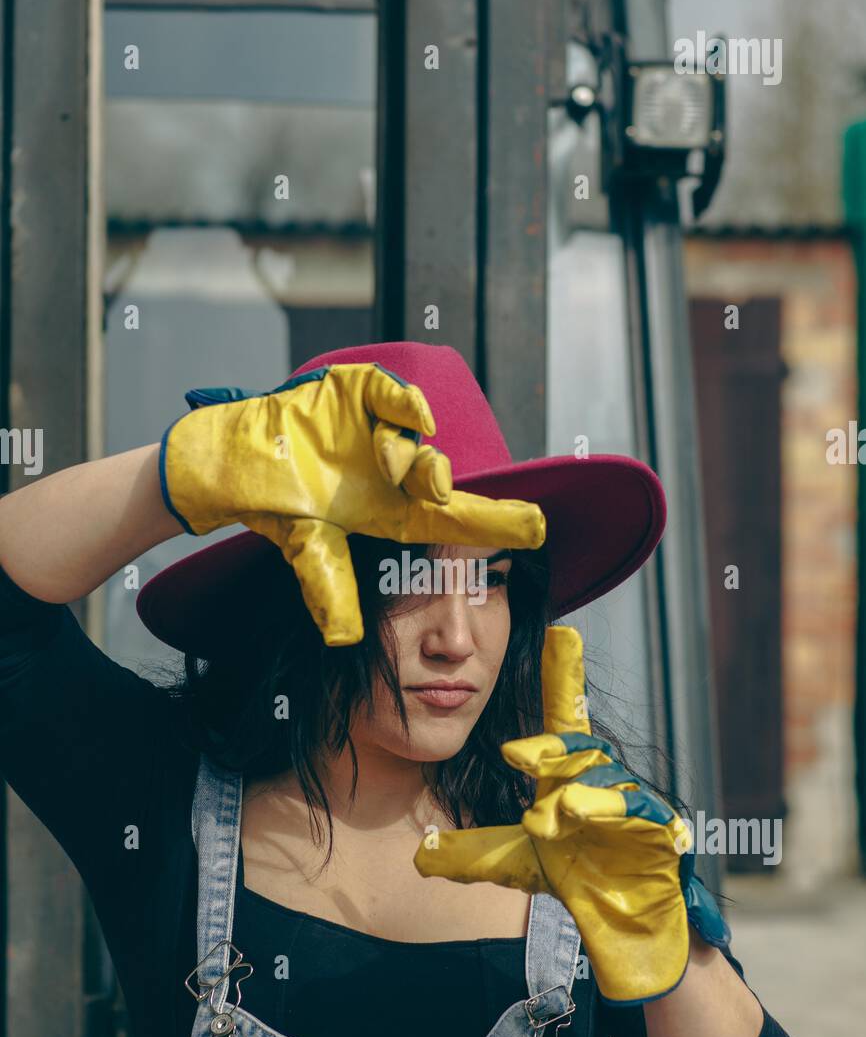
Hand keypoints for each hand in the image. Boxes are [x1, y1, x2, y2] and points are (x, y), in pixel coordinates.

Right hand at [159, 361, 545, 645]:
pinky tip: (417, 414)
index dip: (496, 525)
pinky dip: (403, 402)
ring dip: (409, 455)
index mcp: (397, 512)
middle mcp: (397, 474)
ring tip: (389, 465)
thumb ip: (330, 590)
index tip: (538, 529)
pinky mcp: (356, 395)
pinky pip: (389, 395)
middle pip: (440, 481)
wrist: (239, 464)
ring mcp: (380, 431)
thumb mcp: (310, 551)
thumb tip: (343, 641)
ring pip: (413, 442)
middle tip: (440, 490)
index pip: (455, 522)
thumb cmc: (282, 507)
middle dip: (450, 487)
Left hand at [414, 625, 730, 1003]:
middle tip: (513, 756)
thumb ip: (471, 855)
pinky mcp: (654, 824)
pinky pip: (628, 807)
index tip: (559, 630)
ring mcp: (627, 797)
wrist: (624, 922)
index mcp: (568, 773)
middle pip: (574, 747)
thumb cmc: (577, 875)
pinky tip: (577, 814)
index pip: (562, 715)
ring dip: (570, 794)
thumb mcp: (514, 863)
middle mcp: (598, 776)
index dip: (563, 673)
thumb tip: (419, 856)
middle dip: (547, 748)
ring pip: (597, 779)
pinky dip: (601, 809)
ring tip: (545, 819)